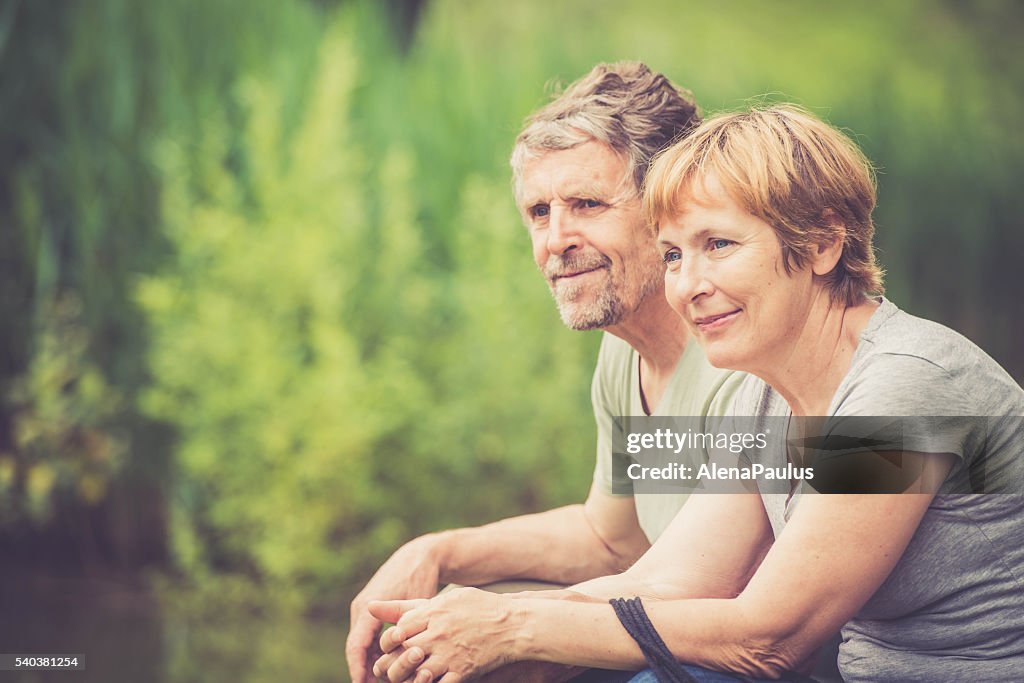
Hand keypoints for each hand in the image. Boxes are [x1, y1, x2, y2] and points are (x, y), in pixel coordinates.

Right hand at [346, 537, 441, 682]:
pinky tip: (386, 666)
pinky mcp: (374, 612)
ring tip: (378, 681)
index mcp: (368, 609)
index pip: (356, 646)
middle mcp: (362, 610)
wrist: (419, 555)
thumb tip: (401, 648)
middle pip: (357, 649)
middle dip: (363, 670)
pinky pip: (370, 636)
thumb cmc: (419, 577)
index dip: (358, 668)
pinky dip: (376, 652)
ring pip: (363, 644)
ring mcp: (366, 610)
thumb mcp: (414, 604)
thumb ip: (404, 628)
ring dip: (369, 663)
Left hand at [369, 587, 521, 681]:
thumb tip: (370, 606)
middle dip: (390, 664)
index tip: (391, 644)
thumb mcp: (444, 598)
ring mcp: (449, 654)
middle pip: (401, 653)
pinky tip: (426, 682)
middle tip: (388, 668)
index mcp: (432, 612)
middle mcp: (437, 634)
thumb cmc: (478, 607)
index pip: (397, 630)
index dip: (388, 640)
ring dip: (405, 678)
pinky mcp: (461, 672)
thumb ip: (407, 605)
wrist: (513, 625)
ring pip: (415, 673)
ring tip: (405, 678)